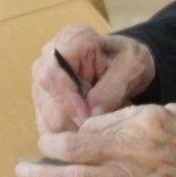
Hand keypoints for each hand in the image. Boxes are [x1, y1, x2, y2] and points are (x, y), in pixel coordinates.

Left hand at [16, 104, 175, 176]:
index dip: (85, 126)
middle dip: (52, 145)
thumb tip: (120, 124)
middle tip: (39, 146)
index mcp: (147, 119)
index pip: (100, 120)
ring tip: (25, 174)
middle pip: (79, 145)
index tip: (79, 131)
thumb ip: (147, 116)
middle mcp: (136, 148)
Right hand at [31, 25, 155, 136]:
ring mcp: (42, 75)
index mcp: (72, 39)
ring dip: (65, 128)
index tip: (87, 120)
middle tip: (90, 136)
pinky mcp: (43, 95)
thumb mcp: (133, 67)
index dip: (67, 100)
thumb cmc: (131, 60)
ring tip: (91, 137)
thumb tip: (91, 113)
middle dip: (66, 118)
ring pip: (42, 109)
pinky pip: (45, 119)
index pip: (53, 72)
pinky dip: (63, 132)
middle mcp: (49, 55)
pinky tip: (82, 138)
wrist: (126, 63)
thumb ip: (113, 88)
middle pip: (44, 93)